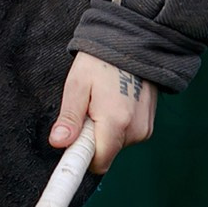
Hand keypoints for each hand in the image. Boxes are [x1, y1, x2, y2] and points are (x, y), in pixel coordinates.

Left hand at [50, 51, 155, 174]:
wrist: (133, 43)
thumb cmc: (101, 61)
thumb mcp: (78, 84)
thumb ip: (70, 117)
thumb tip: (58, 142)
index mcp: (115, 122)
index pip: (98, 163)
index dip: (82, 160)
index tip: (70, 156)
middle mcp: (135, 129)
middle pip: (106, 153)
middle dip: (92, 139)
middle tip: (87, 111)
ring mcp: (145, 128)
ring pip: (116, 145)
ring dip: (105, 131)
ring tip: (102, 102)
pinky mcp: (149, 124)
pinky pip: (127, 136)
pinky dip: (118, 125)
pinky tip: (116, 102)